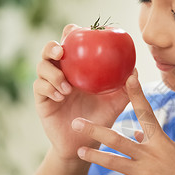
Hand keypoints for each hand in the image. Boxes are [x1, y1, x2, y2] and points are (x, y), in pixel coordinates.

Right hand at [33, 24, 129, 160]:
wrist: (85, 144)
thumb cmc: (102, 118)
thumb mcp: (116, 103)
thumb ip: (126, 88)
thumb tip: (135, 70)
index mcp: (78, 68)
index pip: (72, 44)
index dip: (70, 33)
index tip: (76, 30)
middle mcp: (62, 73)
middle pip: (49, 51)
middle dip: (52, 47)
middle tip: (61, 52)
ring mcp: (50, 86)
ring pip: (41, 68)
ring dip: (52, 74)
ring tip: (66, 88)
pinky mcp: (42, 100)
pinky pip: (39, 87)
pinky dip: (48, 88)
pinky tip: (60, 96)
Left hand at [73, 73, 174, 174]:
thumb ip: (155, 142)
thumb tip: (137, 134)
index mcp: (161, 141)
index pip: (146, 112)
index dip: (136, 94)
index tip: (129, 77)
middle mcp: (150, 154)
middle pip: (117, 138)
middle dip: (94, 130)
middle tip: (76, 123)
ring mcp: (145, 172)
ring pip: (113, 161)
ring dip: (95, 156)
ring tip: (80, 151)